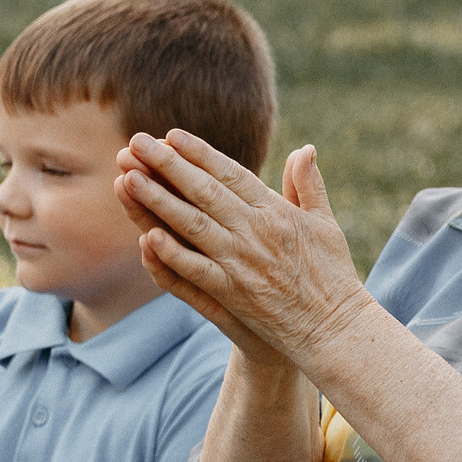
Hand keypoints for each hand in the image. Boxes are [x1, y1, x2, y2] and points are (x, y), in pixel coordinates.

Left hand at [115, 136, 366, 366]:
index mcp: (277, 212)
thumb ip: (308, 185)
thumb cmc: (332, 274)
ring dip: (158, 201)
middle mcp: (257, 233)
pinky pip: (195, 270)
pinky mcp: (232, 293)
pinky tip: (147, 236)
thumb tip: (305, 149)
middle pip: (204, 192)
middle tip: (135, 143)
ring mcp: (242, 263)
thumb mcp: (325, 223)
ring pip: (192, 225)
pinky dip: (172, 255)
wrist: (333, 327)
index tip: (171, 135)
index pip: (231, 175)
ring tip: (128, 178)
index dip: (200, 153)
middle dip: (167, 166)